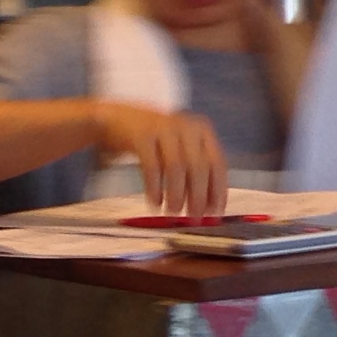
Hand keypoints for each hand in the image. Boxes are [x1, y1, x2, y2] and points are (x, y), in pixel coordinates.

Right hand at [93, 102, 231, 216]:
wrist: (118, 118)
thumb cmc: (154, 139)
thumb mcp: (180, 149)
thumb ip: (195, 172)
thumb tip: (207, 206)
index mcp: (202, 131)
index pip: (218, 164)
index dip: (218, 190)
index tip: (215, 212)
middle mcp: (187, 127)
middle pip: (199, 167)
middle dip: (198, 197)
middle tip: (194, 218)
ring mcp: (164, 128)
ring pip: (176, 167)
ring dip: (176, 194)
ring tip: (173, 212)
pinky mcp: (142, 135)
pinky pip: (151, 166)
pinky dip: (154, 188)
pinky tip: (155, 202)